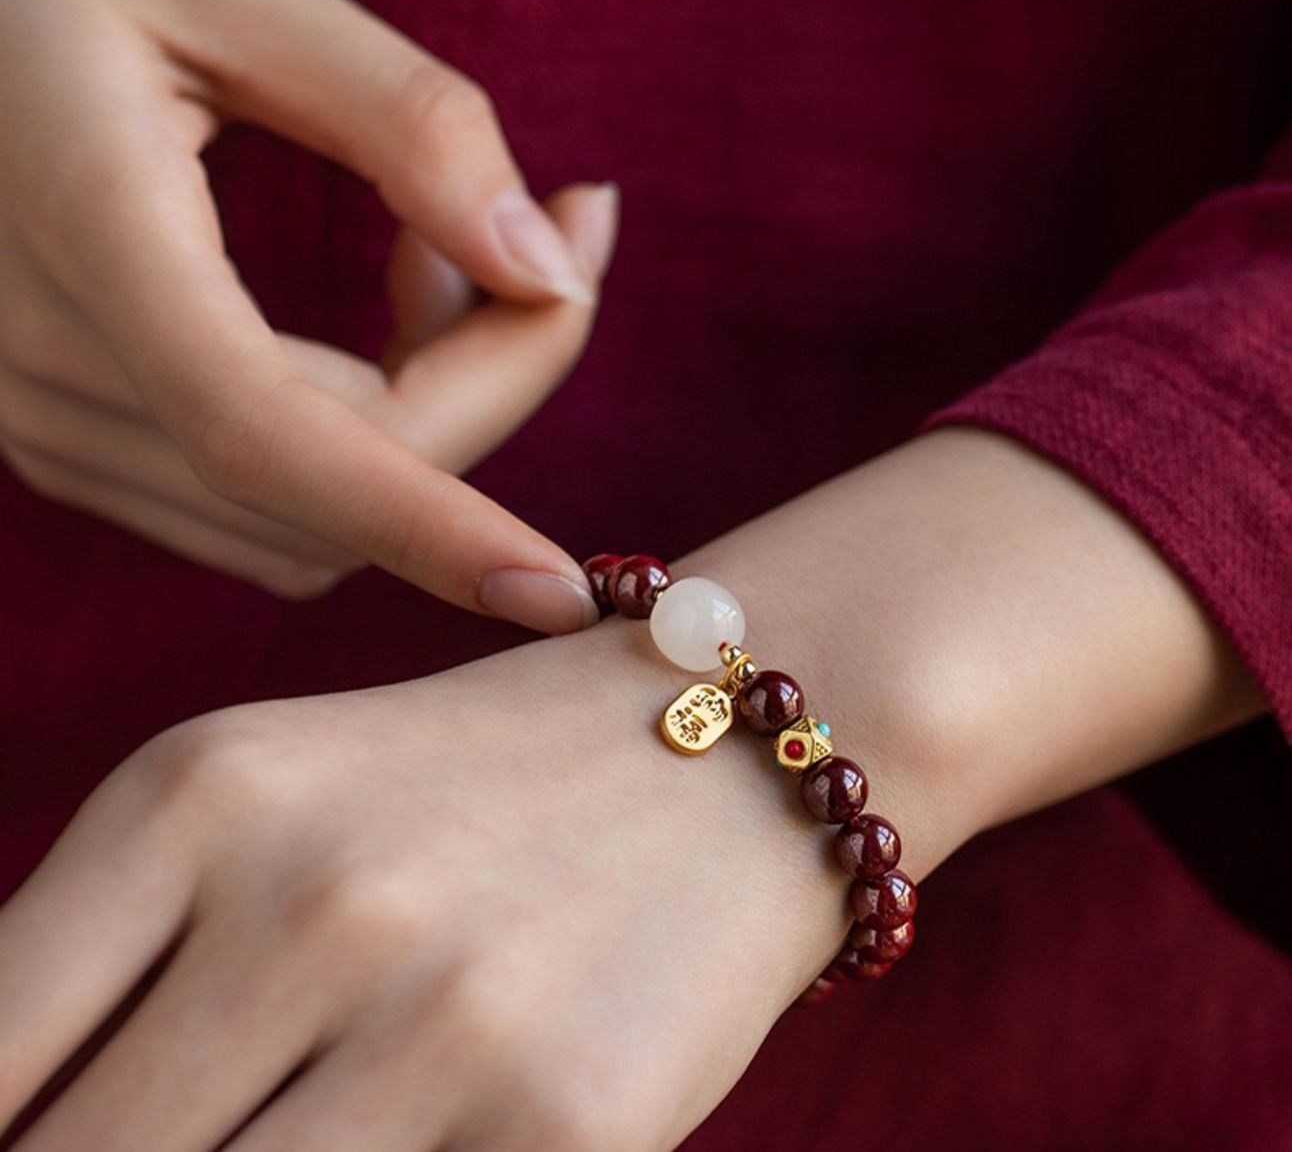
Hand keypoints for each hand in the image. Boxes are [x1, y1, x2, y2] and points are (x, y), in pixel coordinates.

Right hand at [0, 0, 613, 629]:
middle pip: (337, 476)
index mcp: (88, 239)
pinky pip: (268, 500)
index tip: (561, 587)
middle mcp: (49, 369)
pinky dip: (374, 437)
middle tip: (566, 232)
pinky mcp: (72, 434)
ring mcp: (49, 421)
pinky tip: (390, 312)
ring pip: (312, 514)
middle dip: (494, 380)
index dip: (429, 529)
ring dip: (440, 408)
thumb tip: (546, 267)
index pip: (270, 446)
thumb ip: (405, 122)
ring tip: (449, 249)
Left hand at [0, 617, 913, 1151]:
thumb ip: (116, 966)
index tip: (44, 1131)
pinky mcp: (565, 1122)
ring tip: (301, 1123)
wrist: (722, 750)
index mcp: (201, 791)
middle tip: (204, 1121)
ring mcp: (442, 1017)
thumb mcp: (274, 805)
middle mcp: (312, 894)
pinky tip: (398, 1134)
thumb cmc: (474, 786)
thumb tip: (19, 1121)